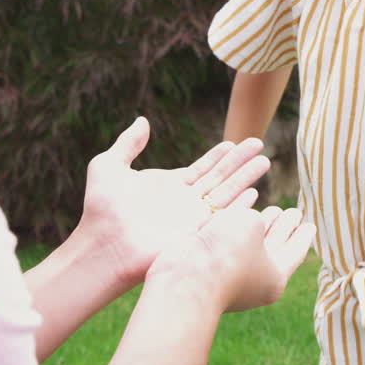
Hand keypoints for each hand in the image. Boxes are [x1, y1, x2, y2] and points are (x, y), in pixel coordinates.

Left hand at [74, 117, 271, 287]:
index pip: (202, 168)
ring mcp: (193, 219)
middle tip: (260, 144)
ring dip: (246, 177)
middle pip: (220, 177)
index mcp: (169, 185)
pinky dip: (240, 205)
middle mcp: (185, 202)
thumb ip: (128, 144)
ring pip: (226, 193)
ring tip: (264, 161)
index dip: (219, 155)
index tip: (235, 141)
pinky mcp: (197, 234)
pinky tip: (255, 192)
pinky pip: (223, 217)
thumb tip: (142, 121)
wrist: (102, 244)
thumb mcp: (108, 166)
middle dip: (241, 161)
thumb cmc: (100, 209)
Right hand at [146, 205, 315, 313]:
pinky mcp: (207, 267)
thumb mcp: (250, 226)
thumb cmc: (226, 252)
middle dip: (284, 228)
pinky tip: (237, 214)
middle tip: (294, 212)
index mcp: (274, 277)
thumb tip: (241, 226)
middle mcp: (253, 280)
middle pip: (274, 248)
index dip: (303, 236)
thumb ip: (254, 220)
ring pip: (250, 246)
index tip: (311, 225)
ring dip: (260, 226)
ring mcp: (229, 276)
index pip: (295, 252)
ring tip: (271, 209)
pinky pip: (228, 243)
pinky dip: (235, 227)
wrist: (183, 276)